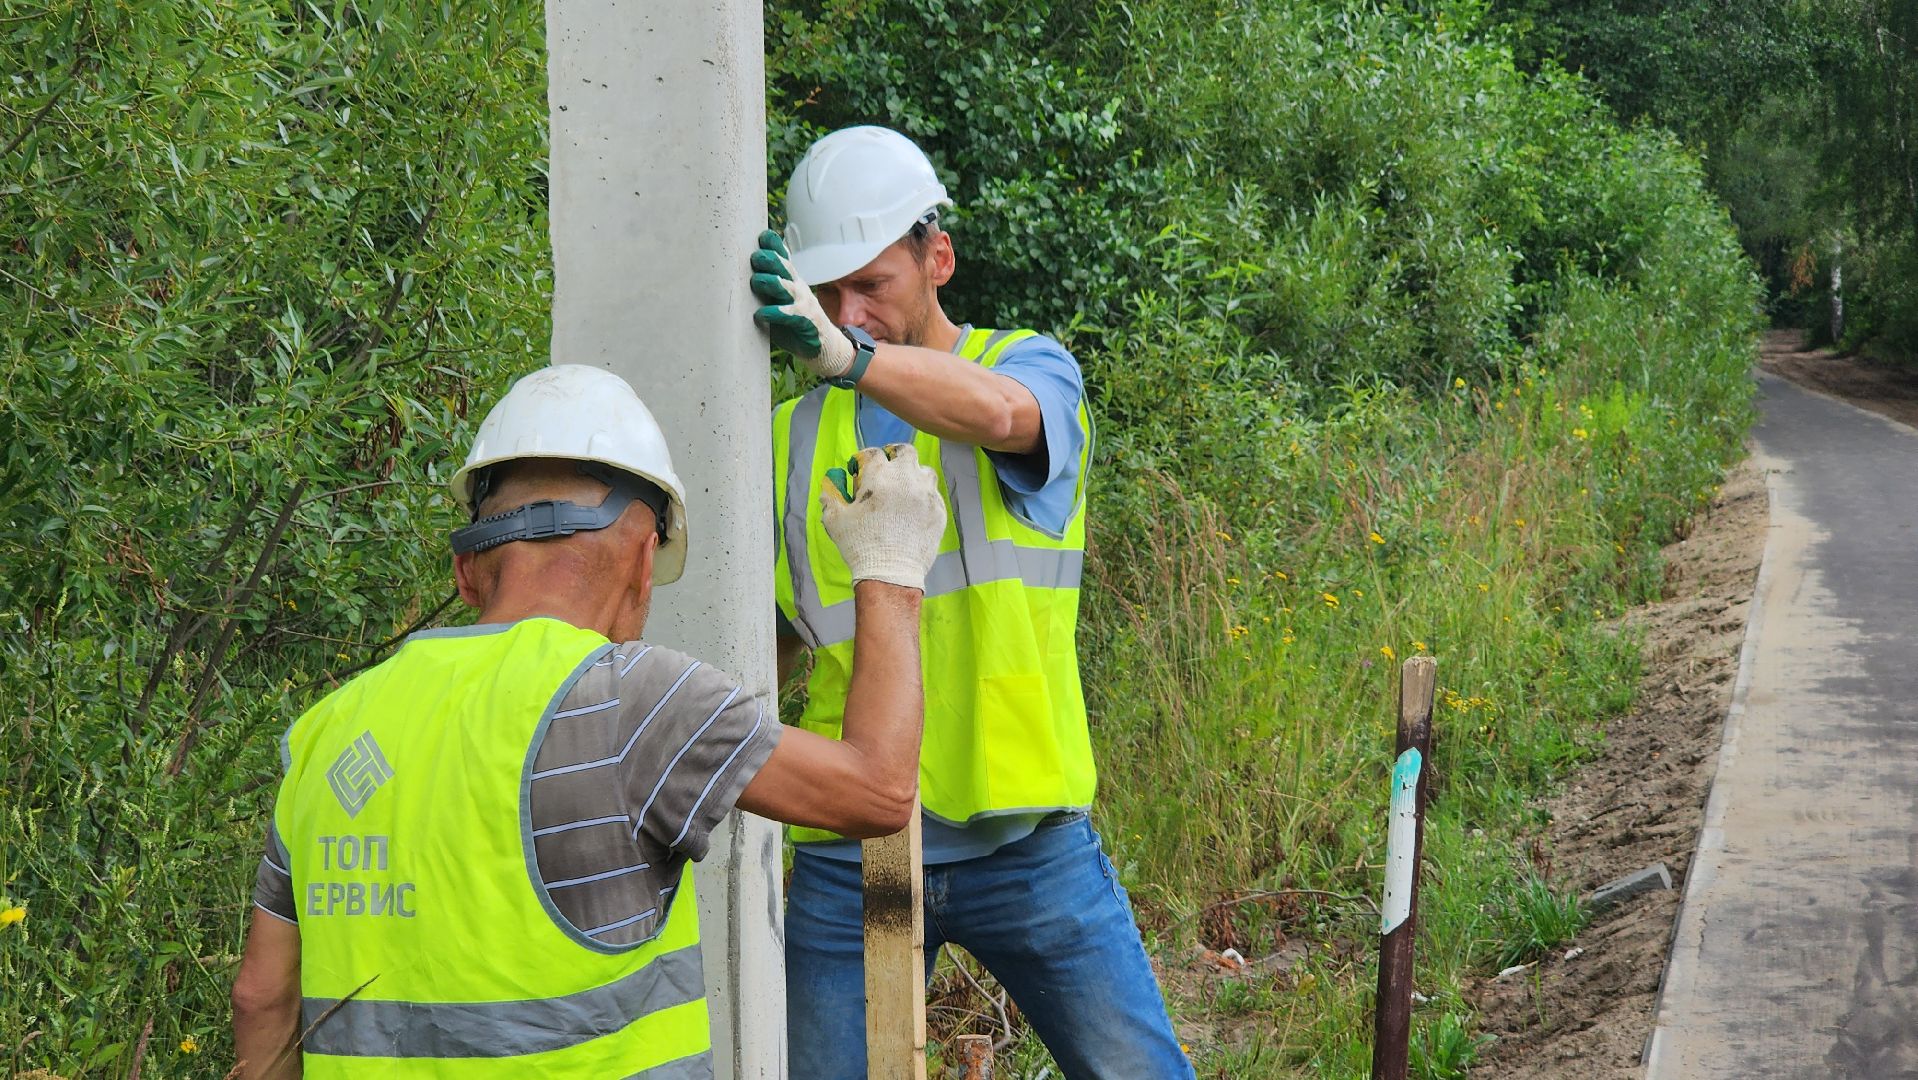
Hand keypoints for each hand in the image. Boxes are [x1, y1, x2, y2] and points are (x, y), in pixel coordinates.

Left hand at [750, 231, 854, 379]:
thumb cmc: (793, 323)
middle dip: (769, 260)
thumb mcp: (779, 301)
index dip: (774, 245)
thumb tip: (735, 273)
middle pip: (784, 268)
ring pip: (787, 288)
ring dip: (771, 282)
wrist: (823, 347)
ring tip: (757, 281)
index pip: (783, 258)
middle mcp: (797, 288)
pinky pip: (790, 315)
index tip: (762, 236)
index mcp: (790, 281)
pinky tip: (761, 314)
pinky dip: (775, 313)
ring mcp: (802, 305)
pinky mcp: (804, 324)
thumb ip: (765, 288)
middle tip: (755, 257)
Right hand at [820, 444, 945, 590]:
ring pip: (924, 471)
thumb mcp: (835, 520)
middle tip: (888, 467)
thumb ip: (830, 498)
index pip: (873, 453)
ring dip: (913, 474)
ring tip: (904, 487)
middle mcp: (906, 479)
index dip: (864, 459)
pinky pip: (933, 494)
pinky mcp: (938, 511)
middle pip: (905, 452)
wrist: (890, 573)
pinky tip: (914, 508)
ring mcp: (926, 494)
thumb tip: (828, 488)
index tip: (860, 469)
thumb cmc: (860, 545)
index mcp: (880, 476)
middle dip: (894, 455)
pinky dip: (923, 496)